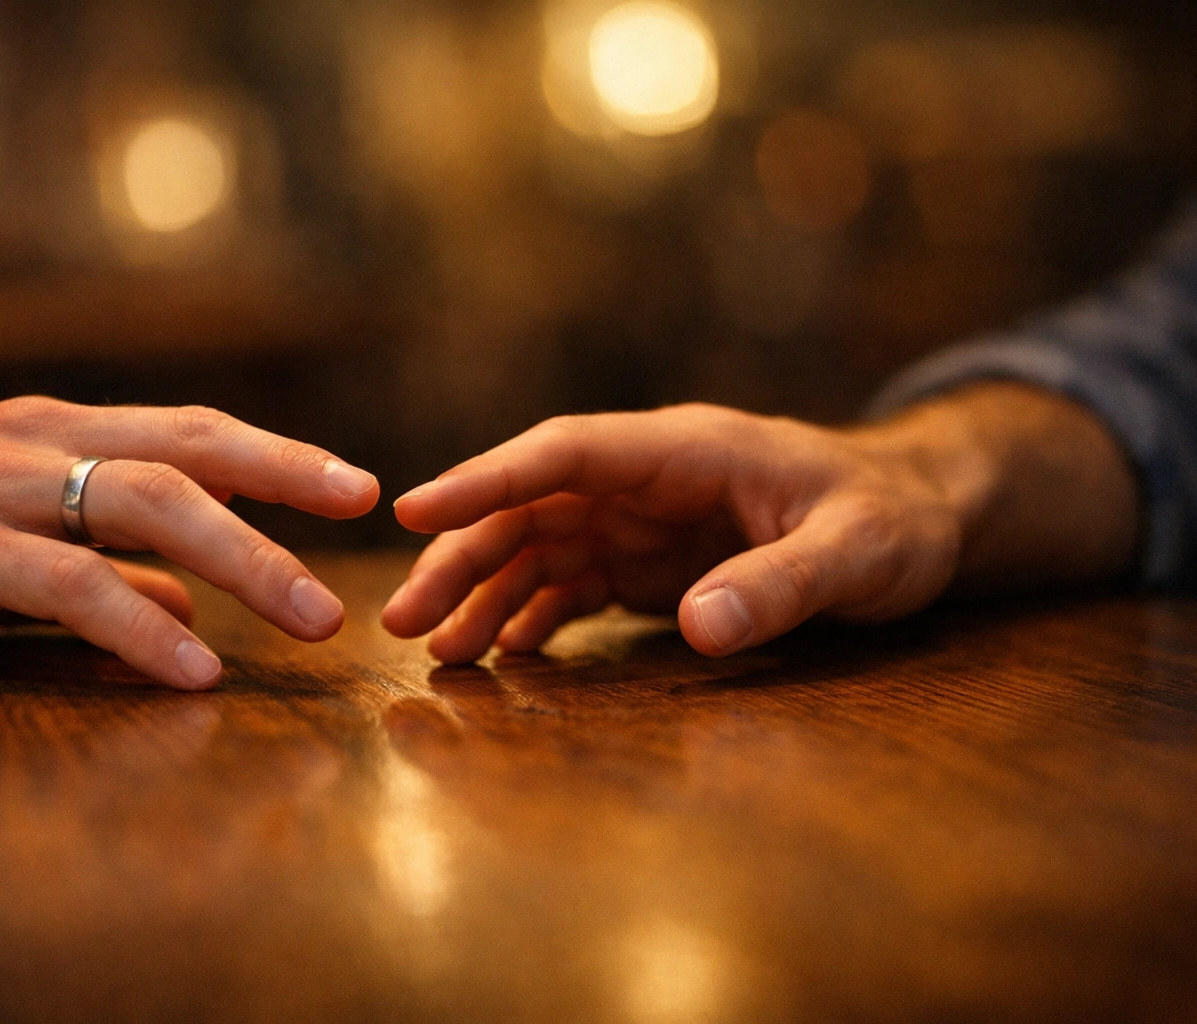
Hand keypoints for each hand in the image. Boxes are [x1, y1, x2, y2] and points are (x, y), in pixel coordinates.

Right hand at [0, 397, 378, 687]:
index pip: (188, 430)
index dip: (275, 453)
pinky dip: (138, 624)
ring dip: (243, 561)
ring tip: (313, 616)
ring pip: (143, 504)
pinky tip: (192, 666)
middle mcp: (30, 443)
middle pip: (186, 452)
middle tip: (362, 523)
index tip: (353, 483)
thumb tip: (188, 598)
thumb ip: (96, 561)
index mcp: (49, 433)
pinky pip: (64, 583)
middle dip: (284, 486)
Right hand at [381, 403, 964, 662]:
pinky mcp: (650, 563)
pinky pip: (572, 585)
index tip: (415, 510)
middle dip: (463, 557)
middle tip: (404, 621)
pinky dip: (532, 618)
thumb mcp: (857, 551)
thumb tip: (701, 629)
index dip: (487, 479)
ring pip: (538, 548)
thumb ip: (782, 585)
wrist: (920, 515)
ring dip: (484, 595)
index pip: (566, 452)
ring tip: (438, 652)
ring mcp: (644, 521)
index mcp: (686, 449)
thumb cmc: (895, 518)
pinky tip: (503, 655)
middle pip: (532, 508)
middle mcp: (648, 481)